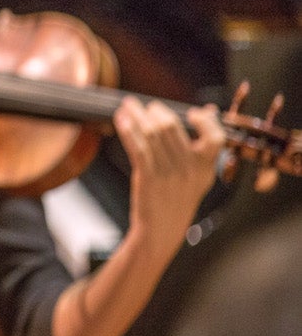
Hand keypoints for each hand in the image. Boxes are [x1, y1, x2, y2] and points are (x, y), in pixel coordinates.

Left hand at [114, 96, 224, 255]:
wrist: (161, 231)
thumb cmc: (176, 199)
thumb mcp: (198, 176)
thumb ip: (203, 146)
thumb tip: (210, 111)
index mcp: (206, 168)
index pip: (216, 138)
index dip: (204, 121)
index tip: (191, 112)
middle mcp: (190, 170)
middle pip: (172, 128)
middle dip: (154, 111)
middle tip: (141, 105)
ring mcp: (169, 174)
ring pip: (152, 134)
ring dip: (136, 116)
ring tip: (126, 106)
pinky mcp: (149, 178)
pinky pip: (138, 147)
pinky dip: (128, 130)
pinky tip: (120, 121)